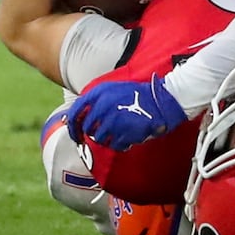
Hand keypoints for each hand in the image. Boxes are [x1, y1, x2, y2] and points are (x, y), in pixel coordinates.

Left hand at [66, 74, 187, 150]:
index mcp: (99, 93)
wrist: (161, 100)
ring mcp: (112, 120)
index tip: (75, 134)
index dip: (72, 125)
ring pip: (99, 139)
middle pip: (87, 128)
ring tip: (120, 133)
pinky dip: (120, 144)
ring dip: (107, 139)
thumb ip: (97, 100)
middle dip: (93, 134)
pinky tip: (128, 137)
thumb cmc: (139, 95)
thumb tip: (82, 116)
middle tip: (103, 136)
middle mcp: (102, 106)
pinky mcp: (123, 132)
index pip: (75, 111)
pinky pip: (114, 145)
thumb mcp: (114, 89)